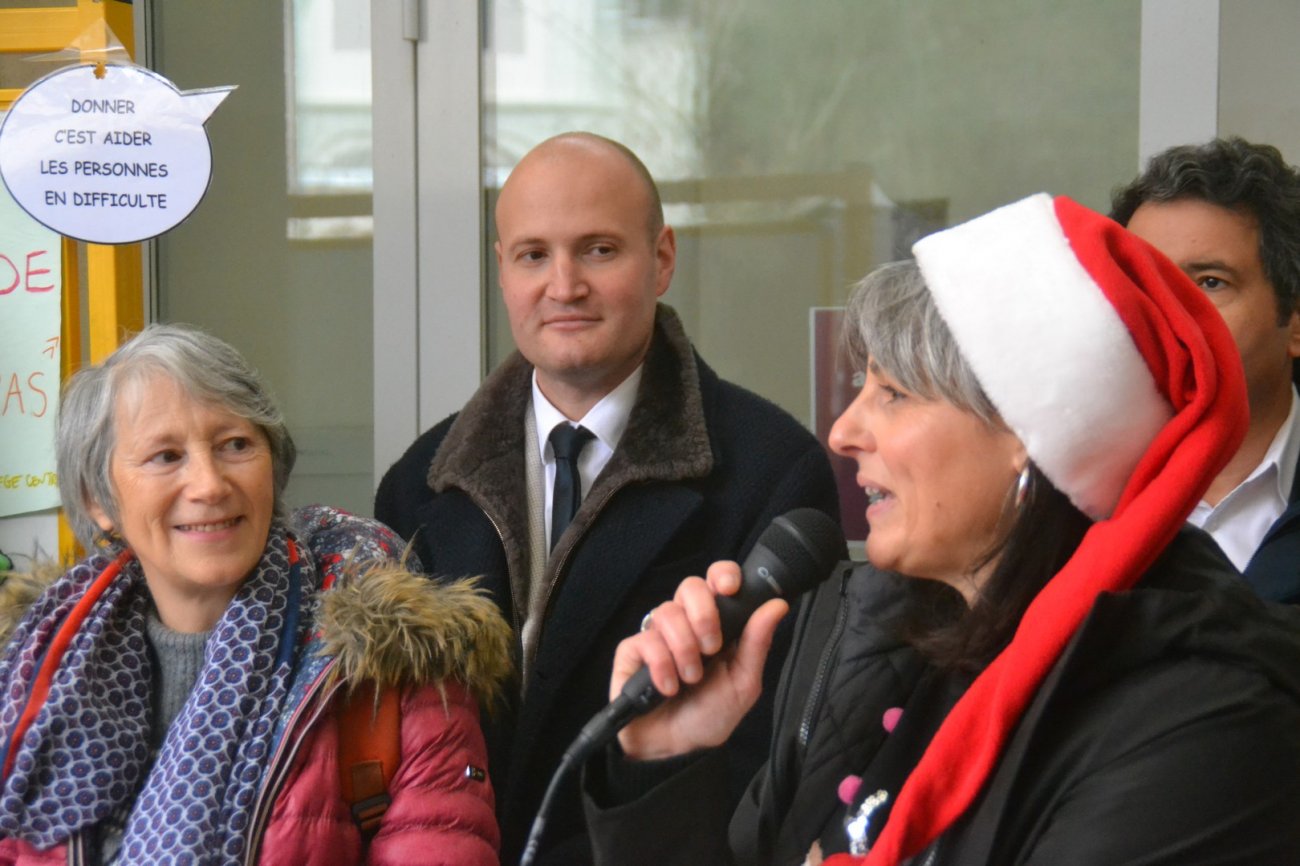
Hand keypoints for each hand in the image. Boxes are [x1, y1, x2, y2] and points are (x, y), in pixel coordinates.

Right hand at [612, 560, 788, 760]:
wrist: (678, 748)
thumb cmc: (711, 713)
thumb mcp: (743, 682)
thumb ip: (757, 643)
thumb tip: (777, 605)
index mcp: (717, 623)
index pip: (717, 579)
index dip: (722, 574)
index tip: (729, 588)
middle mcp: (686, 622)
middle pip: (690, 586)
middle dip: (704, 614)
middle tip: (711, 647)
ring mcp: (658, 634)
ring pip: (667, 612)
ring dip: (685, 650)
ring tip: (690, 679)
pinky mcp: (631, 651)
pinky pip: (646, 640)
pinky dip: (661, 666)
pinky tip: (668, 687)